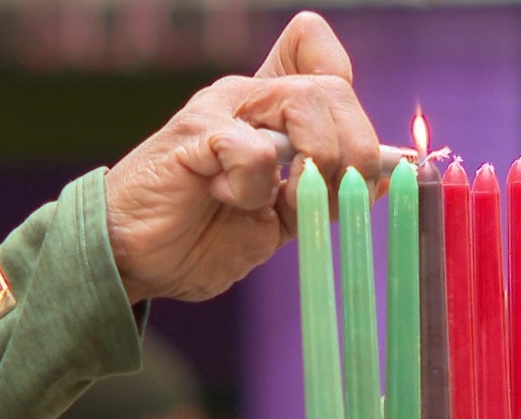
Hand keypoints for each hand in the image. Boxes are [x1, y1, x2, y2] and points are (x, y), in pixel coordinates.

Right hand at [104, 12, 380, 302]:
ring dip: (316, 164)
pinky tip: (228, 201)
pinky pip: (257, 152)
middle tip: (334, 199)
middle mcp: (250, 98)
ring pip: (306, 103)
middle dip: (355, 153)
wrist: (136, 260)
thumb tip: (384, 179)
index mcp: (272, 112)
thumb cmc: (202, 238)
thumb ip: (324, 192)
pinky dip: (255, 190)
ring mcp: (222, 109)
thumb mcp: (281, 217)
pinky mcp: (196, 132)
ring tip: (282, 201)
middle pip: (334, 88)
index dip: (352, 101)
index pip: (319, 56)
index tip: (359, 163)